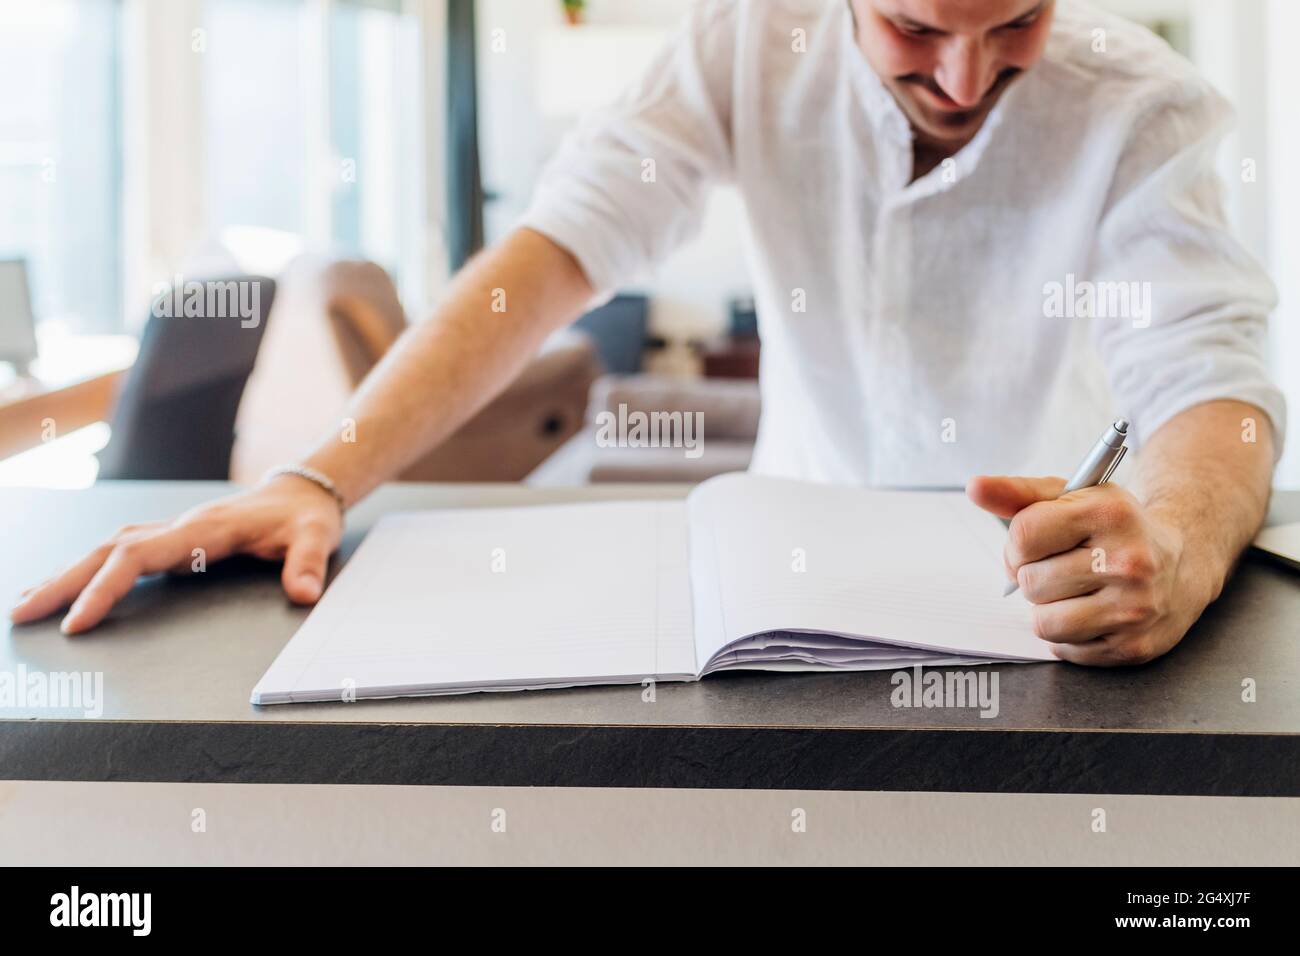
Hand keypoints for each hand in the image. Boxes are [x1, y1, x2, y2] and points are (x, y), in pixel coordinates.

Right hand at [9, 475, 342, 633]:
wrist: (303, 492)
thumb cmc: (306, 517)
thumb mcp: (317, 537)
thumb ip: (309, 563)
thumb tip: (304, 593)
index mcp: (205, 528)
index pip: (139, 556)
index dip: (105, 587)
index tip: (77, 621)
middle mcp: (180, 526)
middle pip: (108, 549)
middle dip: (63, 582)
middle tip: (20, 615)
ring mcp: (173, 531)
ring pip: (106, 548)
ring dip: (67, 574)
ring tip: (25, 604)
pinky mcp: (173, 540)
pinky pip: (119, 552)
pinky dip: (87, 569)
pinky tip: (64, 587)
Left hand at [966, 475, 1215, 665]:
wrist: (1184, 562)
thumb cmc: (1113, 527)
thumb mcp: (1073, 497)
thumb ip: (1018, 493)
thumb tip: (975, 487)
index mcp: (1109, 514)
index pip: (1024, 536)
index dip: (1018, 544)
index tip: (1034, 544)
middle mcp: (1127, 561)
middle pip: (1030, 582)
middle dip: (1034, 575)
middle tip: (1063, 566)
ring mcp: (1134, 609)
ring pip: (1042, 622)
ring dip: (1047, 608)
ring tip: (1074, 590)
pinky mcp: (1134, 647)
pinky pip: (1064, 648)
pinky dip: (1067, 633)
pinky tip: (1092, 611)